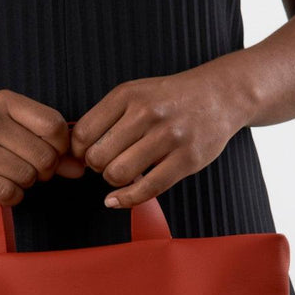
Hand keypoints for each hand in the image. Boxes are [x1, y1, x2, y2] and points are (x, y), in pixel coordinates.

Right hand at [0, 89, 82, 203]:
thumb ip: (46, 142)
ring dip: (26, 185)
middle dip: (44, 172)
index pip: (54, 127)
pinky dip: (12, 198)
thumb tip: (80, 167)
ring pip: (26, 177)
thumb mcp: (8, 123)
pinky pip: (6, 193)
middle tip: (30, 171)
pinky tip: (3, 189)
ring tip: (12, 177)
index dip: (61, 148)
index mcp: (5, 102)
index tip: (50, 154)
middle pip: (44, 157)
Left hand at [68, 65, 250, 206]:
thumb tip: (75, 151)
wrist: (220, 95)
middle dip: (96, 167)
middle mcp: (148, 113)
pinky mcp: (187, 160)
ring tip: (122, 173)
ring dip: (113, 181)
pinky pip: (147, 189)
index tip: (87, 155)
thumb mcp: (135, 94)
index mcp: (128, 95)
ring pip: (119, 174)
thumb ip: (106, 117)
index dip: (79, 151)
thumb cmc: (171, 99)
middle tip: (108, 163)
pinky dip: (126, 200)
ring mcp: (169, 137)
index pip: (83, 133)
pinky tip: (117, 200)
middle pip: (98, 157)